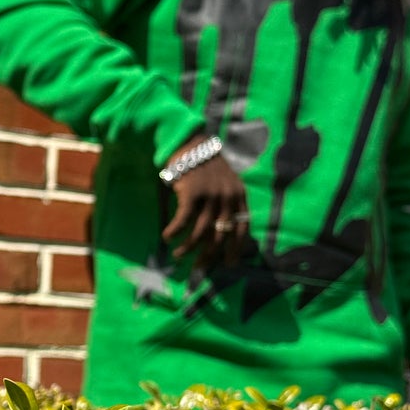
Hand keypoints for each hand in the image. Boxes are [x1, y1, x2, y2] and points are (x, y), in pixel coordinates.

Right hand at [162, 146, 249, 273]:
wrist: (189, 141)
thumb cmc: (205, 165)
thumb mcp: (224, 182)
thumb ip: (226, 204)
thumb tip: (218, 233)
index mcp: (239, 196)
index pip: (242, 229)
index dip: (236, 249)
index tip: (228, 264)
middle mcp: (228, 197)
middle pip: (220, 235)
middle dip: (209, 255)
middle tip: (199, 268)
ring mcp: (210, 196)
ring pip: (200, 232)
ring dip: (188, 248)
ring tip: (178, 256)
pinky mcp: (192, 193)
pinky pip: (183, 221)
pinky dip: (174, 232)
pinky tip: (167, 237)